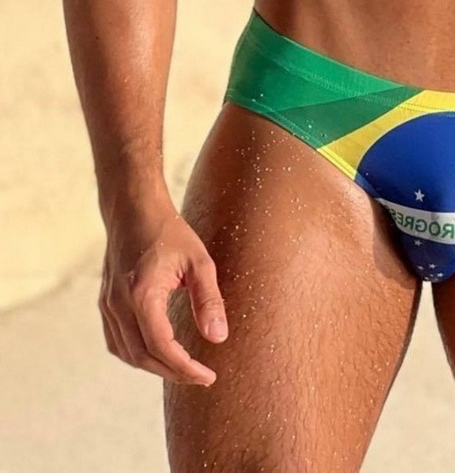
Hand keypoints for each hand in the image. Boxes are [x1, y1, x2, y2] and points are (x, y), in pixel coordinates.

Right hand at [100, 203, 227, 384]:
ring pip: (127, 353)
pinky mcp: (105, 303)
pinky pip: (117, 341)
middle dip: (172, 372)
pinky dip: (136, 354)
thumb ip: (209, 300)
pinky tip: (156, 353)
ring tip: (183, 368)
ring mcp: (108, 305)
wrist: (134, 208)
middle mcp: (119, 305)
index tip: (208, 376)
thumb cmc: (170, 231)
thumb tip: (218, 338)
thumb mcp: (199, 261)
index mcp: (142, 295)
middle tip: (201, 377)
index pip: (162, 347)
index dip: (185, 367)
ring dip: (154, 366)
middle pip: (143, 356)